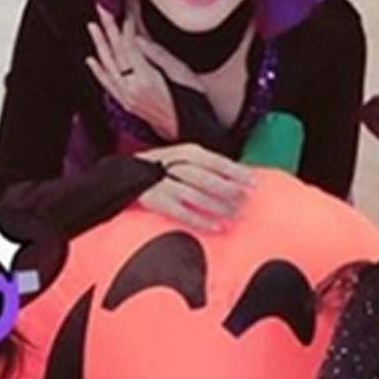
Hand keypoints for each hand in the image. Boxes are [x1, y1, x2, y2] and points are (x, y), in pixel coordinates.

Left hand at [86, 5, 201, 138]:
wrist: (190, 130)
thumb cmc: (192, 102)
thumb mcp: (180, 71)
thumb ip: (156, 55)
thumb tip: (137, 39)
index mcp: (146, 79)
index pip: (129, 45)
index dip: (125, 26)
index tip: (123, 11)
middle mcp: (132, 89)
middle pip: (116, 53)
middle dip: (108, 29)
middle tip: (101, 10)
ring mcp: (127, 98)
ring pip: (108, 67)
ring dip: (99, 45)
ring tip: (93, 27)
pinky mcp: (127, 105)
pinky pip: (107, 85)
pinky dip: (98, 71)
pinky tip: (92, 60)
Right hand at [134, 143, 255, 231]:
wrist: (123, 174)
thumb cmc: (163, 169)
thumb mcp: (184, 159)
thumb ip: (207, 167)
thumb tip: (238, 178)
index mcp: (186, 151)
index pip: (217, 161)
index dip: (237, 172)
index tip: (255, 182)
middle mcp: (174, 163)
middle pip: (207, 177)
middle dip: (230, 190)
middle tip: (247, 201)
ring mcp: (162, 181)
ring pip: (196, 194)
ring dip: (218, 206)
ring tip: (236, 216)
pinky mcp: (154, 199)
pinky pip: (181, 211)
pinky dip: (200, 219)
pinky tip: (216, 227)